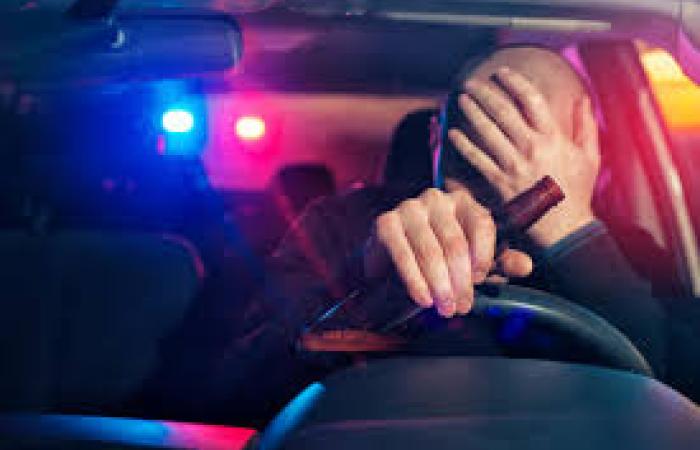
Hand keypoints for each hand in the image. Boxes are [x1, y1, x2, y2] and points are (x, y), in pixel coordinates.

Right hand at [364, 187, 532, 317]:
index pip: (481, 224)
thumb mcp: (474, 260)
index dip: (483, 255)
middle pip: (455, 243)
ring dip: (439, 285)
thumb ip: (501, 262)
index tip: (480, 280)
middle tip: (461, 307)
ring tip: (444, 308)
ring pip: (430, 251)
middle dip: (460, 281)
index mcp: (464, 203)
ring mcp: (410, 209)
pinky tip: (423, 299)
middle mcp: (437, 199)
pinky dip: (415, 281)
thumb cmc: (438, 257)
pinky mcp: (386, 223)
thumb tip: (525, 266)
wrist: (392, 260)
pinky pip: (403, 255)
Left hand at [447, 66, 599, 246]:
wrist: (564, 229)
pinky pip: (477, 160)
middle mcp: (532, 149)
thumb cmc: (577, 192)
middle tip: (471, 82)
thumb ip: (585, 126)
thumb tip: (582, 99)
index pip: (531, 100)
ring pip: (488, 132)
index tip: (501, 72)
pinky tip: (453, 133)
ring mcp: (514, 167)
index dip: (514, 82)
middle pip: (504, 112)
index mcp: (553, 139)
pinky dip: (464, 145)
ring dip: (472, 113)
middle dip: (485, 94)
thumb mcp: (589, 157)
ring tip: (460, 99)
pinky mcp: (500, 184)